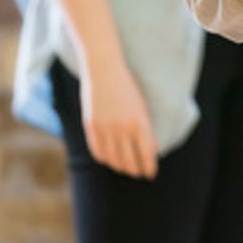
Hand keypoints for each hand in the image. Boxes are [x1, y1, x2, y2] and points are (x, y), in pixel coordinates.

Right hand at [80, 58, 157, 178]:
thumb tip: (151, 151)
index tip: (151, 173)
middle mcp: (122, 128)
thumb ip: (146, 129)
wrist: (104, 69)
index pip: (147, 154)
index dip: (149, 168)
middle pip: (130, 161)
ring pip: (113, 160)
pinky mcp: (91, 127)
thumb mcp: (142, 107)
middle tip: (139, 173)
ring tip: (126, 168)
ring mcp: (105, 129)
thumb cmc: (127, 87)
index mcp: (140, 122)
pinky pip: (98, 152)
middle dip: (136, 170)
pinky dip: (105, 159)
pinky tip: (110, 160)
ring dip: (121, 167)